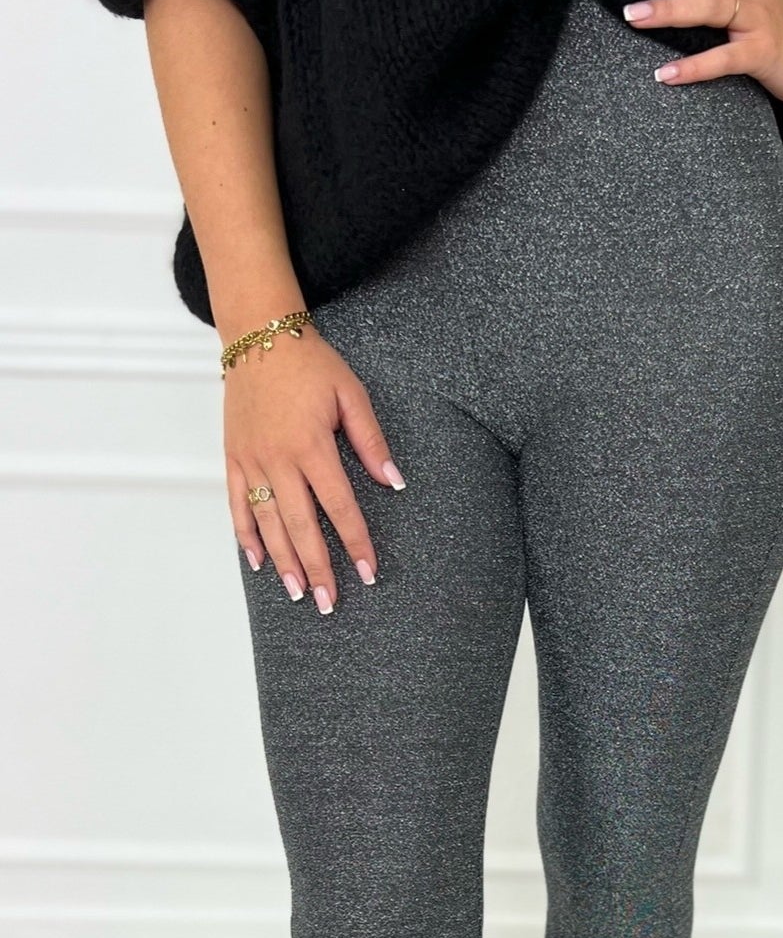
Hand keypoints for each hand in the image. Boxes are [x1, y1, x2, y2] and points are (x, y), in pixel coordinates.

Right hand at [225, 325, 404, 611]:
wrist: (257, 335)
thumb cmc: (309, 363)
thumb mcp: (351, 394)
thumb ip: (371, 440)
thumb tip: (394, 481)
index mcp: (311, 446)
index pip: (339, 506)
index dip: (355, 542)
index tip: (368, 572)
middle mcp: (278, 459)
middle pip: (301, 526)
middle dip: (317, 567)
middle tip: (330, 602)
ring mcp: (250, 460)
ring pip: (267, 522)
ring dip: (283, 561)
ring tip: (299, 592)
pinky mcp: (232, 456)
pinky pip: (236, 503)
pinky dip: (245, 535)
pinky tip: (257, 562)